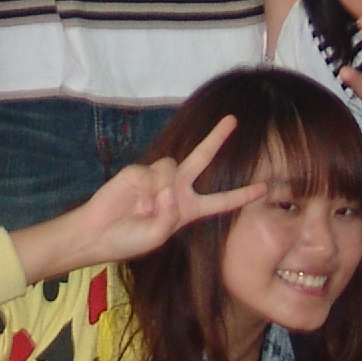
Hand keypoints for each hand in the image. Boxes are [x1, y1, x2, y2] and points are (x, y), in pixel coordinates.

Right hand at [22, 114, 263, 273]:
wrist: (97, 233)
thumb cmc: (129, 240)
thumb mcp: (157, 236)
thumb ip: (170, 215)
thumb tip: (169, 188)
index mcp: (187, 209)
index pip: (220, 201)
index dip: (242, 195)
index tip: (264, 188)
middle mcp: (176, 189)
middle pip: (202, 159)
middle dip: (217, 138)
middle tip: (233, 120)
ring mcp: (158, 178)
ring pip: (175, 168)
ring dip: (164, 189)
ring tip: (146, 208)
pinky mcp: (139, 171)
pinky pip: (155, 172)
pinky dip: (149, 187)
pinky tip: (136, 199)